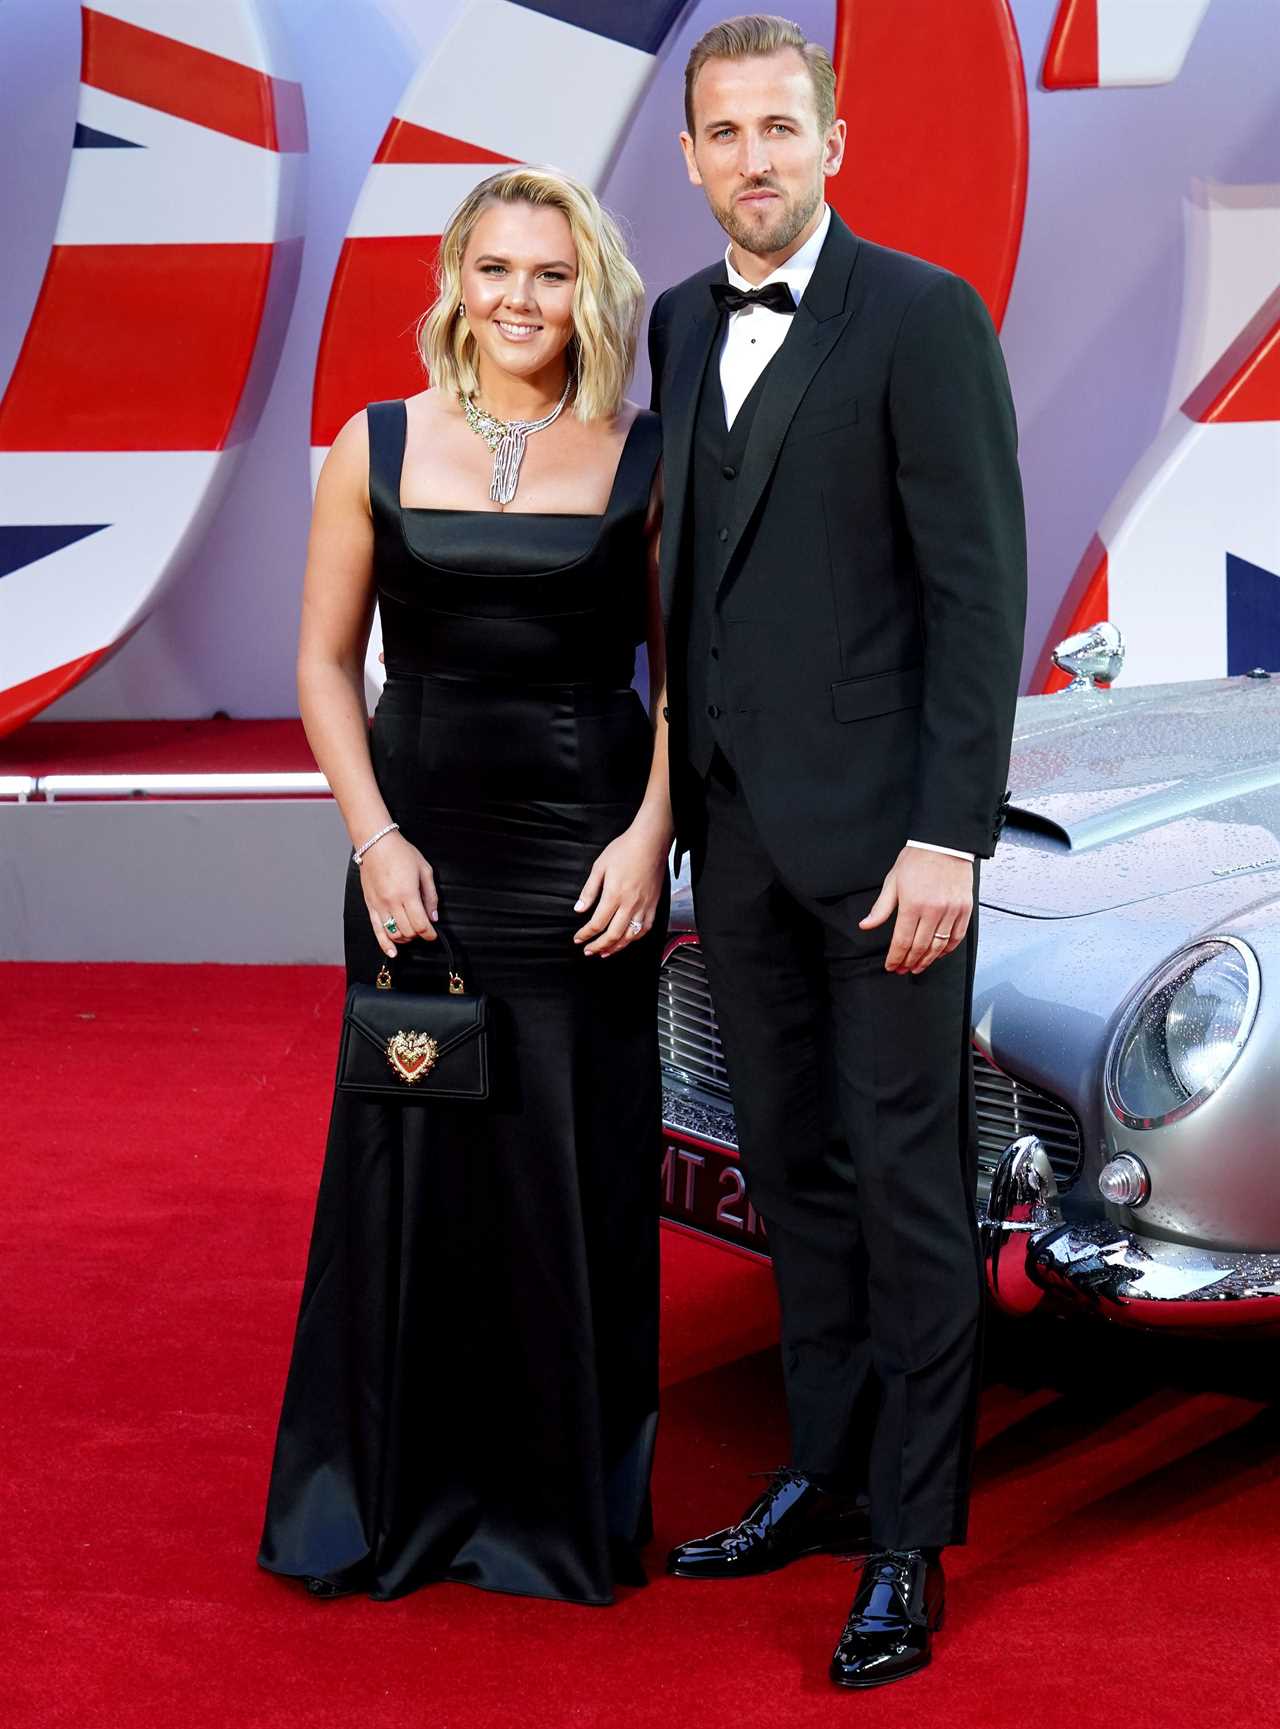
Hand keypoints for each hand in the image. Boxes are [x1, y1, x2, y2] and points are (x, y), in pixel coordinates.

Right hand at [358, 831, 438, 957]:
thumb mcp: (424, 870)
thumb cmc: (401, 853)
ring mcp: (379, 905)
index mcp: (407, 893)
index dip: (430, 934)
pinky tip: (392, 953)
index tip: (434, 934)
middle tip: (424, 930)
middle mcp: (392, 902)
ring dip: (405, 939)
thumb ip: (431, 896)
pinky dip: (385, 944)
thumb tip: (434, 917)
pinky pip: (377, 930)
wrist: (376, 844)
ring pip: (393, 934)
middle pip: (408, 931)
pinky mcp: (370, 906)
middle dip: (419, 935)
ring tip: (411, 934)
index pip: (420, 924)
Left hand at [573, 822, 668, 956]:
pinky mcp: (654, 905)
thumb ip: (589, 891)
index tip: (578, 939)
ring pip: (630, 936)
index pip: (597, 923)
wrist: (650, 842)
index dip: (586, 934)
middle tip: (588, 951)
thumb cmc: (625, 850)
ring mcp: (644, 906)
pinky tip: (626, 940)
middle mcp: (630, 904)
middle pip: (613, 935)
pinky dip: (634, 939)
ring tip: (605, 952)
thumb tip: (579, 909)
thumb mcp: (600, 867)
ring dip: (616, 947)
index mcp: (614, 895)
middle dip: (598, 946)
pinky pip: (645, 929)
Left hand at [859, 846, 971, 973]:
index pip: (902, 941)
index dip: (895, 958)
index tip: (891, 966)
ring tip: (918, 967)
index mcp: (912, 905)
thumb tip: (866, 925)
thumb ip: (881, 908)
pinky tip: (938, 954)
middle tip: (903, 969)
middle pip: (920, 947)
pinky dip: (947, 949)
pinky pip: (956, 937)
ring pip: (939, 946)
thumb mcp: (892, 881)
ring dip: (927, 960)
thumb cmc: (917, 859)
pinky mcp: (964, 909)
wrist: (944, 844)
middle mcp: (933, 911)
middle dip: (909, 962)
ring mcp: (951, 911)